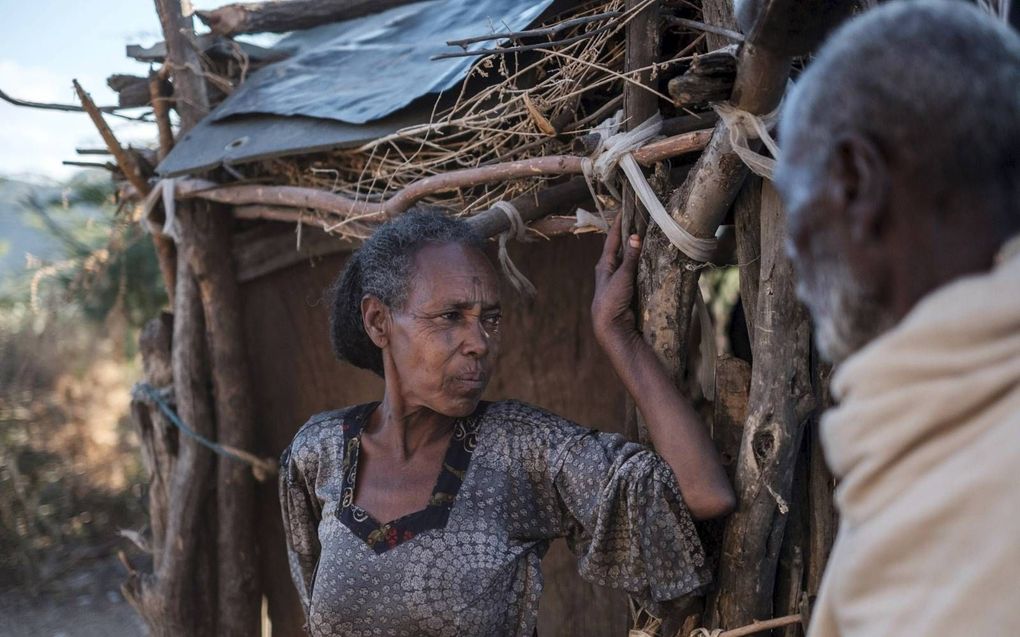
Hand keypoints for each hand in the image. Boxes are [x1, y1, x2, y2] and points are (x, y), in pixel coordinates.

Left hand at [592, 214, 641, 346]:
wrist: (612, 327)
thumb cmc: (611, 301)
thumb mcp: (622, 277)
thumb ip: (630, 258)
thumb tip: (635, 236)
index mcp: (604, 264)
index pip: (612, 239)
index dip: (618, 224)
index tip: (625, 208)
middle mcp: (611, 270)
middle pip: (622, 247)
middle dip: (630, 234)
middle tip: (642, 217)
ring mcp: (621, 280)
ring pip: (631, 259)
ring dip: (639, 248)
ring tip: (650, 232)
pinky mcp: (630, 289)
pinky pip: (638, 271)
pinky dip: (644, 262)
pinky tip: (653, 257)